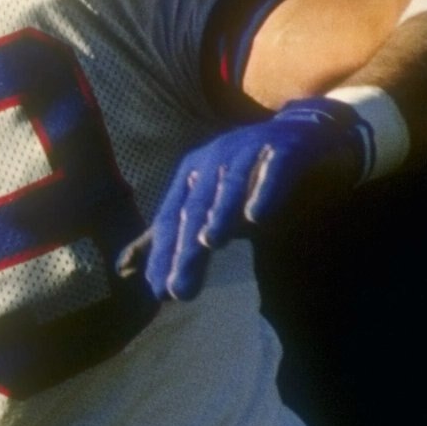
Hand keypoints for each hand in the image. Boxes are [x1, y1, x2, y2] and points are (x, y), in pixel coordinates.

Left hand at [120, 96, 376, 302]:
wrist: (301, 133)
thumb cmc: (246, 175)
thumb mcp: (205, 201)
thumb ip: (169, 235)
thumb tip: (125, 269)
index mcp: (192, 173)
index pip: (171, 217)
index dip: (162, 253)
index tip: (158, 292)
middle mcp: (215, 159)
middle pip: (195, 207)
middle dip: (185, 247)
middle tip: (179, 287)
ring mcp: (249, 151)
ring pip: (229, 186)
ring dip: (219, 214)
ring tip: (210, 243)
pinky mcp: (283, 150)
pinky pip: (273, 172)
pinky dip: (265, 192)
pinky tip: (258, 217)